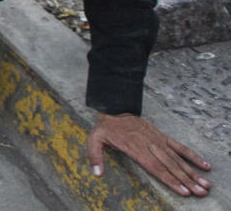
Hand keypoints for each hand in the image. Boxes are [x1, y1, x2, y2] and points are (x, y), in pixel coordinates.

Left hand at [88, 113, 211, 196]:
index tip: (182, 190)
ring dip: (192, 172)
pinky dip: (192, 156)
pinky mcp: (162, 136)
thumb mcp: (94, 140)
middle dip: (186, 179)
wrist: (115, 108)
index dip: (169, 179)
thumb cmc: (106, 128)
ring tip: (205, 184)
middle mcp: (149, 144)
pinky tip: (204, 165)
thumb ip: (95, 157)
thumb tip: (97, 174)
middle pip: (170, 165)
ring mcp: (157, 140)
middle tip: (200, 192)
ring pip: (177, 158)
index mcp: (134, 147)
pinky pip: (179, 146)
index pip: (155, 167)